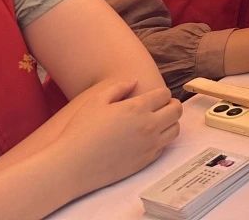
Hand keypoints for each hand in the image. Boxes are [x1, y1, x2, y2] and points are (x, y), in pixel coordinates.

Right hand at [58, 80, 181, 192]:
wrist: (72, 165)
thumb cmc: (80, 131)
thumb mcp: (96, 101)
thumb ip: (118, 87)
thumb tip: (134, 81)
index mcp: (138, 108)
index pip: (165, 94)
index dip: (161, 94)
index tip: (154, 97)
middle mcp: (149, 125)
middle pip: (176, 110)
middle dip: (171, 105)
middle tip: (161, 107)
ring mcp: (149, 145)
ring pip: (175, 129)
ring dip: (170, 123)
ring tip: (157, 122)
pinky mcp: (146, 161)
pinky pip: (164, 147)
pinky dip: (161, 140)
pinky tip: (148, 139)